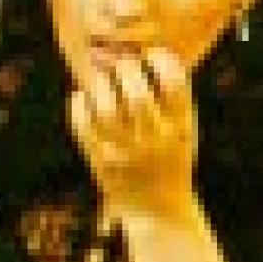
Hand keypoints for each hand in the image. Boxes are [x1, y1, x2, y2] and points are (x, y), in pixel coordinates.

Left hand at [69, 47, 196, 218]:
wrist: (157, 211)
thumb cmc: (170, 160)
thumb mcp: (183, 130)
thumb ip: (172, 96)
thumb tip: (144, 50)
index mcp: (181, 127)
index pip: (173, 80)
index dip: (159, 58)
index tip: (150, 54)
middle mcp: (154, 139)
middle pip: (136, 91)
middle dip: (125, 68)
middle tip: (120, 62)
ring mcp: (125, 151)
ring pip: (104, 106)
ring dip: (100, 84)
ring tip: (101, 79)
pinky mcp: (99, 159)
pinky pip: (81, 121)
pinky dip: (79, 102)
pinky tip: (84, 98)